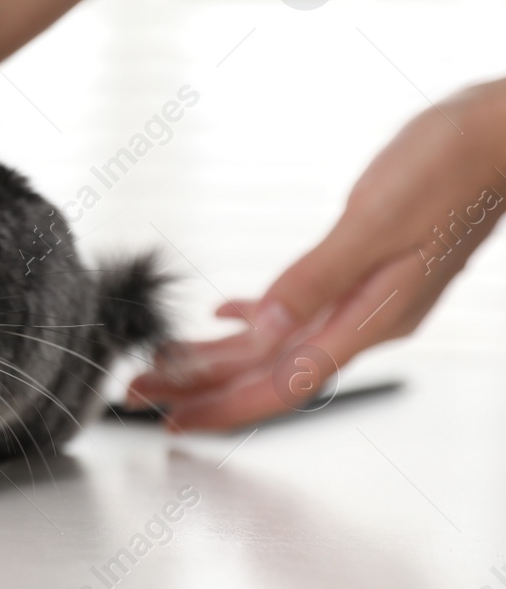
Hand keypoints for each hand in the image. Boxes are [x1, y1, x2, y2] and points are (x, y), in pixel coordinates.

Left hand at [129, 79, 505, 429]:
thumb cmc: (452, 167)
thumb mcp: (374, 221)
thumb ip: (315, 278)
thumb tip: (259, 328)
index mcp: (371, 316)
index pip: (284, 382)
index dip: (225, 407)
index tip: (173, 422)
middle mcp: (367, 317)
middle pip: (270, 369)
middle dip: (201, 385)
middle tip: (136, 392)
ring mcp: (367, 296)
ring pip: (277, 341)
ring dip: (219, 354)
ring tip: (164, 363)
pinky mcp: (365, 268)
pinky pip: (298, 307)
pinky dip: (257, 314)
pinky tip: (228, 314)